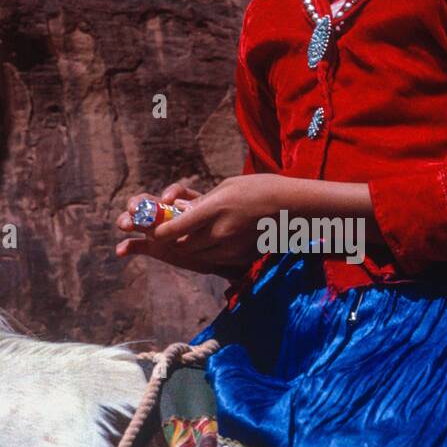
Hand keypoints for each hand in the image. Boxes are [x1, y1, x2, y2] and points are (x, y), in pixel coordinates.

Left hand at [114, 174, 285, 276]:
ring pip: (196, 255)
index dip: (159, 232)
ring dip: (186, 249)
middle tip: (161, 235)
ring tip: (182, 239)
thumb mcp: (226, 187)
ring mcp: (231, 247)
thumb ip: (202, 203)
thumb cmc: (259, 188)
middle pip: (182, 245)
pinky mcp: (240, 256)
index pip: (176, 228)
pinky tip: (206, 244)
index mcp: (215, 208)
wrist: (293, 207)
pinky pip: (213, 259)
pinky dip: (204, 253)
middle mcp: (221, 231)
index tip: (153, 229)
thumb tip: (181, 212)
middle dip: (170, 242)